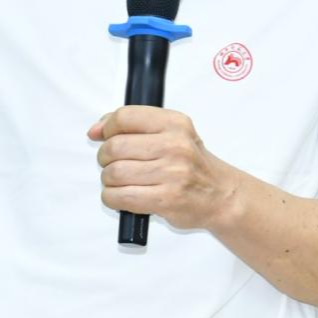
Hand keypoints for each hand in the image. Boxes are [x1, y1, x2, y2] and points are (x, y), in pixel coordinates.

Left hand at [88, 106, 237, 230]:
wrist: (221, 194)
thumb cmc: (191, 164)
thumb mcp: (172, 133)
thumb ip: (135, 125)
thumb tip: (96, 129)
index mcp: (175, 123)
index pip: (125, 117)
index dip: (107, 127)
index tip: (103, 136)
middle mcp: (175, 145)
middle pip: (115, 147)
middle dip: (105, 157)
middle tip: (113, 163)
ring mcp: (172, 174)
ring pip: (115, 173)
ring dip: (108, 180)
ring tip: (119, 181)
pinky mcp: (167, 200)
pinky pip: (121, 197)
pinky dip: (112, 197)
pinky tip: (121, 196)